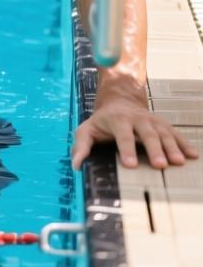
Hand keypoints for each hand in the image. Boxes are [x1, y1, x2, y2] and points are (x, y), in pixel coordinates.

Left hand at [71, 93, 197, 168]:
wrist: (120, 101)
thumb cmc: (101, 122)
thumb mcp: (87, 130)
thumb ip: (81, 146)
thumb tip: (76, 165)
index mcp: (117, 120)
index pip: (122, 135)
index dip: (126, 149)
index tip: (130, 165)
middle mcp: (137, 119)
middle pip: (147, 134)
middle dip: (153, 149)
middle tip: (159, 165)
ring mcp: (152, 121)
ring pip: (164, 134)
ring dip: (172, 148)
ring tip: (179, 162)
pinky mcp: (163, 124)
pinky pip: (175, 134)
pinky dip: (184, 143)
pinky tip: (193, 155)